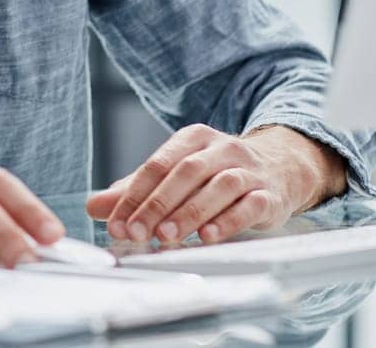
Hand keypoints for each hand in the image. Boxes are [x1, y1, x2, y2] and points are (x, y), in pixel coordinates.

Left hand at [87, 124, 348, 244]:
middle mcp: (221, 149)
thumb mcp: (177, 174)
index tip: (117, 223)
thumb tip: (93, 206)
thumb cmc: (216, 173)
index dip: (135, 195)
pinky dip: (229, 221)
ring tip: (167, 237)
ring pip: (218, 187)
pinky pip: (250, 205)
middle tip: (137, 233)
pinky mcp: (271, 194)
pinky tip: (209, 237)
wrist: (282, 166)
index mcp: (192, 139)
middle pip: (185, 173)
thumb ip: (137, 190)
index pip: (157, 165)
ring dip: (191, 213)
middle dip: (158, 205)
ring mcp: (248, 170)